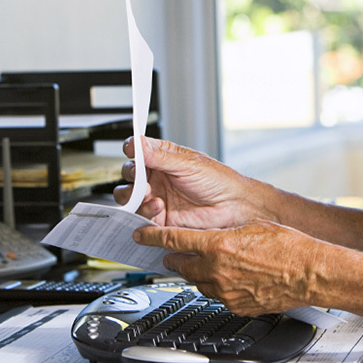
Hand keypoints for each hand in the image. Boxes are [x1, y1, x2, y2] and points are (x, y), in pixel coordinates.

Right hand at [114, 136, 266, 229]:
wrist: (233, 208)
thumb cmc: (219, 181)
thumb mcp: (188, 164)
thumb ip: (159, 156)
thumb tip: (138, 143)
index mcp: (164, 159)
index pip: (139, 151)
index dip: (132, 149)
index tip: (131, 150)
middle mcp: (158, 178)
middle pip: (130, 175)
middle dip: (131, 176)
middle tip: (141, 178)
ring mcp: (158, 198)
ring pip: (130, 196)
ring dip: (135, 195)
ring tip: (151, 194)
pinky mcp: (160, 219)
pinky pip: (140, 216)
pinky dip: (144, 212)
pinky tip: (159, 207)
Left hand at [134, 220, 319, 314]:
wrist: (308, 272)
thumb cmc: (289, 247)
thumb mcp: (251, 227)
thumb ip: (225, 232)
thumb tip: (211, 234)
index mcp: (218, 245)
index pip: (174, 240)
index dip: (152, 237)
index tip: (141, 235)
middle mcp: (217, 270)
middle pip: (181, 265)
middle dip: (176, 258)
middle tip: (175, 252)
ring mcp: (225, 291)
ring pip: (197, 282)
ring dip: (197, 273)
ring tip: (208, 265)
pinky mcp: (236, 306)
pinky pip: (217, 296)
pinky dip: (217, 287)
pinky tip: (228, 279)